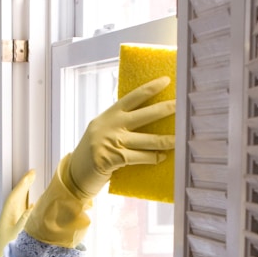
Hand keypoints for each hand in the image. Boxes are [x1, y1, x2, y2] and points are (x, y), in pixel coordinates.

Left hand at [0, 169, 35, 256]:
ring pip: (20, 201)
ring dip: (26, 191)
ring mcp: (12, 219)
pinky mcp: (16, 225)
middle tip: (33, 173)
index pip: (16, 195)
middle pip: (17, 195)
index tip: (31, 174)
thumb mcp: (17, 234)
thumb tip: (33, 207)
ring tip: (33, 181)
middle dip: (25, 184)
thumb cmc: (7, 249)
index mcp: (7, 215)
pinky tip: (34, 202)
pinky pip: (23, 210)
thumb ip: (25, 220)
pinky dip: (28, 203)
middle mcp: (9, 215)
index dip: (24, 183)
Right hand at [66, 77, 174, 198]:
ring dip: (166, 140)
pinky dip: (153, 157)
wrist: (74, 175)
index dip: (150, 88)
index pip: (132, 97)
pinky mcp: (113, 158)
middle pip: (145, 115)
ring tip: (180, 139)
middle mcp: (110, 125)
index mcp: (108, 115)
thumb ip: (119, 124)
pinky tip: (162, 157)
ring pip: (147, 139)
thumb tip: (147, 119)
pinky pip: (140, 157)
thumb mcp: (102, 132)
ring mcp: (111, 141)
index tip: (166, 81)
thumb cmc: (93, 154)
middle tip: (182, 105)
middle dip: (165, 109)